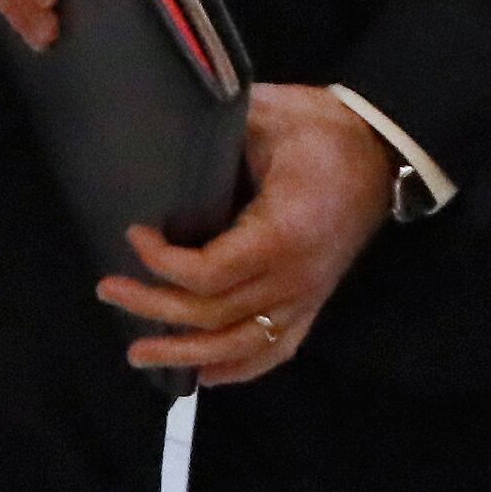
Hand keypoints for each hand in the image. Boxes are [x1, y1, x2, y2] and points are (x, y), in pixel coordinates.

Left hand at [100, 85, 395, 383]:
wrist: (382, 153)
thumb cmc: (320, 130)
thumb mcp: (269, 117)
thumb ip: (220, 133)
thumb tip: (166, 133)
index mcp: (282, 233)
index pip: (211, 273)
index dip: (164, 263)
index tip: (134, 234)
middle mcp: (295, 277)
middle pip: (214, 313)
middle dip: (154, 307)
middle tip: (108, 290)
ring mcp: (307, 296)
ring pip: (241, 344)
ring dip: (186, 354)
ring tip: (139, 354)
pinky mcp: (313, 303)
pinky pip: (276, 349)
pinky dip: (238, 367)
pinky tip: (204, 375)